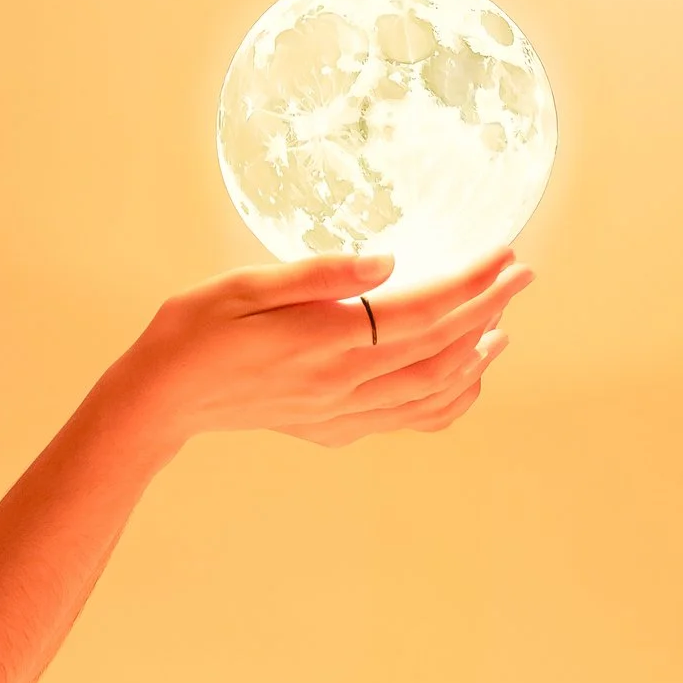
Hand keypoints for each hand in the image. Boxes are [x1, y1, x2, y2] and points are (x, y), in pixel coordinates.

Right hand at [114, 249, 530, 453]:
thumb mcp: (245, 284)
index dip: (471, 283)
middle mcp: (343, 383)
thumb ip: (319, 275)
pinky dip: (448, 402)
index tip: (505, 255)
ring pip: (432, 390)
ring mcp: (341, 412)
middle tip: (521, 275)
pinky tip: (464, 380)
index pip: (421, 310)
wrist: (162, 397)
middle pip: (438, 348)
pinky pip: (409, 420)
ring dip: (475, 357)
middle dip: (488, 310)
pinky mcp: (334, 427)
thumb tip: (388, 262)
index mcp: (325, 341)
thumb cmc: (194, 329)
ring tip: (502, 325)